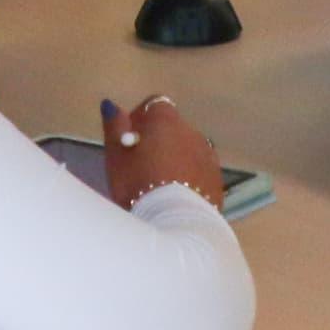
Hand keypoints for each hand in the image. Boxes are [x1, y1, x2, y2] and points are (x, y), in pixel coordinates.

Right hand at [102, 94, 224, 210]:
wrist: (175, 223)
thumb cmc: (138, 185)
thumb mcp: (116, 156)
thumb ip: (114, 127)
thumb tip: (113, 105)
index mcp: (166, 120)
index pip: (154, 106)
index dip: (141, 120)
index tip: (129, 140)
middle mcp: (192, 131)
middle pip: (173, 128)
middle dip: (159, 141)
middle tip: (142, 166)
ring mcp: (208, 156)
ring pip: (188, 150)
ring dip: (176, 159)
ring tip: (160, 185)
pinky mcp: (217, 181)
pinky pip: (200, 171)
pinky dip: (190, 177)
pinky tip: (177, 197)